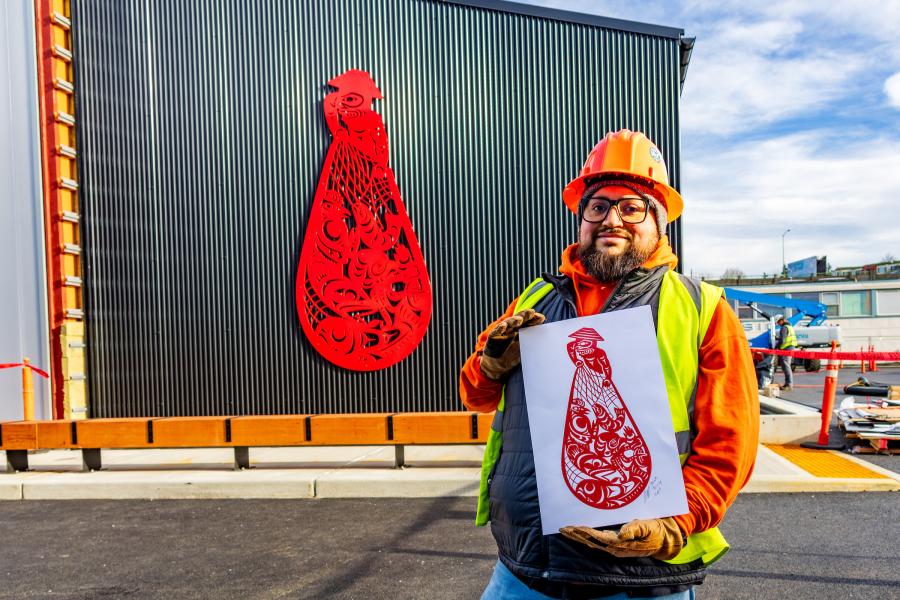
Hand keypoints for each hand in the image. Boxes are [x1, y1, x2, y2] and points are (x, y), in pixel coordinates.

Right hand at [479, 309, 544, 379]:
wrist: (498, 367)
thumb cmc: (513, 357)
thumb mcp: (526, 350)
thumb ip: (534, 344)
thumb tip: (549, 342)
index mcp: (520, 331)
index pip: (528, 322)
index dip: (534, 319)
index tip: (542, 318)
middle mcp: (511, 329)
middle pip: (519, 320)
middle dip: (525, 315)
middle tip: (532, 312)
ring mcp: (502, 333)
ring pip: (508, 323)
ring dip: (513, 320)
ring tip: (519, 320)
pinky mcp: (492, 338)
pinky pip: (496, 332)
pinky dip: (499, 328)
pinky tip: (503, 326)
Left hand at [559, 517, 683, 559]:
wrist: (664, 539)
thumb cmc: (656, 531)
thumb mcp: (648, 527)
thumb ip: (635, 529)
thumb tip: (622, 533)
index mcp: (622, 544)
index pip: (599, 538)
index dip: (587, 533)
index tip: (575, 527)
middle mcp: (615, 547)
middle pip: (591, 542)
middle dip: (576, 535)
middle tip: (562, 528)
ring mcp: (614, 545)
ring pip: (592, 542)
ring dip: (578, 536)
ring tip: (565, 530)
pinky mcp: (615, 542)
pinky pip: (597, 539)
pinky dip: (586, 535)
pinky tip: (578, 532)